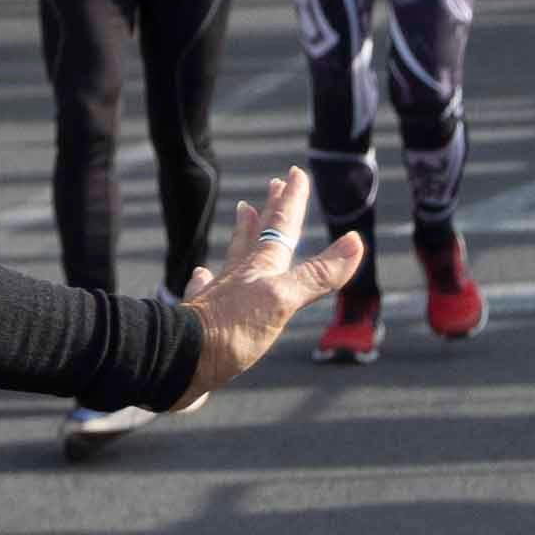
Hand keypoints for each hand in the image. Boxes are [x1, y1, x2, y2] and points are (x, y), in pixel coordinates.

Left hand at [174, 167, 363, 396]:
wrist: (178, 360)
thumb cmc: (230, 330)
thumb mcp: (282, 300)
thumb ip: (317, 275)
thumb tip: (356, 240)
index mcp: (260, 269)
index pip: (281, 227)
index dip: (292, 201)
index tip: (295, 173)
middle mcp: (238, 276)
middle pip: (257, 235)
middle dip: (270, 210)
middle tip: (272, 185)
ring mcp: (217, 296)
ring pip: (233, 256)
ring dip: (242, 235)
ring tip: (243, 213)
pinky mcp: (203, 321)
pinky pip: (205, 290)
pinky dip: (207, 279)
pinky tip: (201, 275)